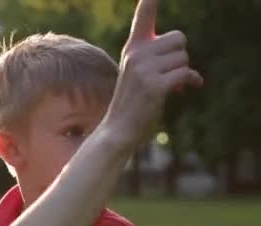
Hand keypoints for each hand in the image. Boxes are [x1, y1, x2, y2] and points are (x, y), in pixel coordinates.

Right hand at [103, 0, 203, 146]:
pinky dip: (190, 82)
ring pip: (183, 58)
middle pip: (179, 38)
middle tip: (173, 71)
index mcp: (133, 48)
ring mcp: (144, 69)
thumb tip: (185, 60)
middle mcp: (136, 54)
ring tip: (174, 85)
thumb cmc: (133, 101)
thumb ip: (155, 57)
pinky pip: (185, 73)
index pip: (144, 16)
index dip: (150, 1)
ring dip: (184, 72)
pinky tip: (185, 90)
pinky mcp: (154, 85)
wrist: (119, 129)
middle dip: (181, 56)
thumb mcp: (139, 73)